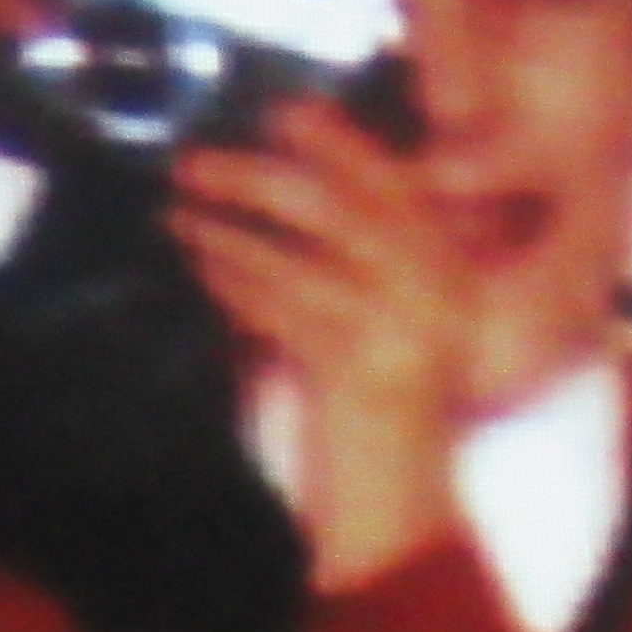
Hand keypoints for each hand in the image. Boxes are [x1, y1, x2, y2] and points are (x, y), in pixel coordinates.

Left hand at [170, 99, 475, 591]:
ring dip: (231, 229)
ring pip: (305, 255)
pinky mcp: (358, 371)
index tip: (286, 113)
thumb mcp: (378, 330)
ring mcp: (402, 332)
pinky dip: (238, 282)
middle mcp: (438, 295)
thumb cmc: (380, 423)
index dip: (344, 143)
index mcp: (452, 274)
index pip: (399, 186)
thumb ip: (355, 267)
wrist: (399, 518)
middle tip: (195, 160)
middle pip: (345, 207)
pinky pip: (286, 308)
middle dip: (263, 176)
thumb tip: (281, 194)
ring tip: (179, 212)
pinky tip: (202, 264)